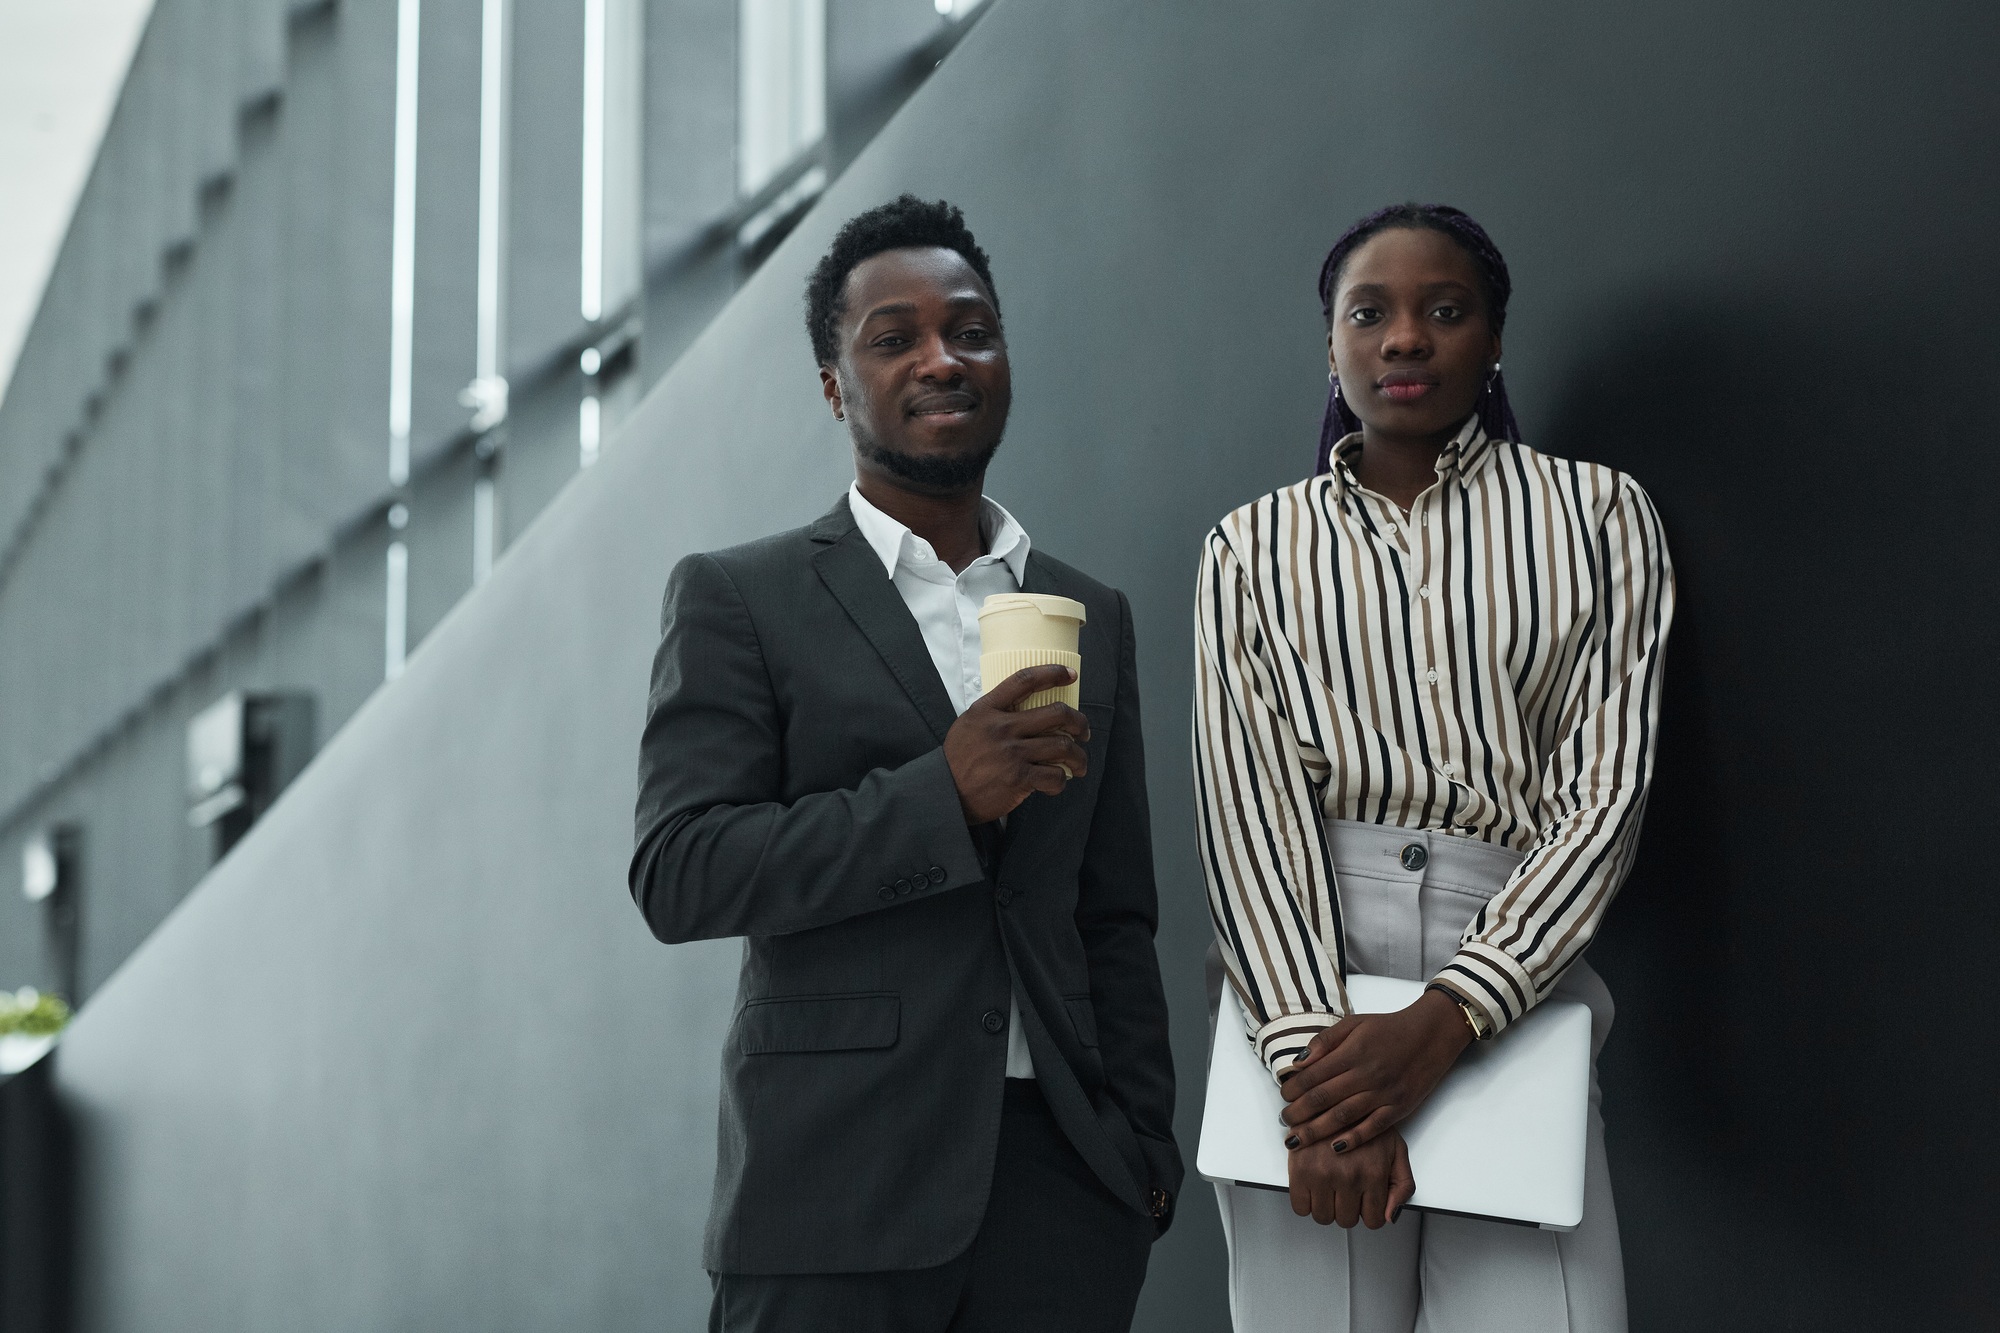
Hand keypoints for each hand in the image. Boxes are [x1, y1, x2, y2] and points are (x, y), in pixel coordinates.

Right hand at [944, 665, 1090, 823]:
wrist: (945, 792)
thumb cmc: (959, 759)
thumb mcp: (969, 724)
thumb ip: (994, 713)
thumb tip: (1026, 707)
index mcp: (987, 709)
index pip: (1024, 680)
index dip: (1052, 673)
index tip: (1070, 675)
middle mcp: (1002, 727)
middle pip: (1056, 714)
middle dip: (1079, 722)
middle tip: (1083, 732)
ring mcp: (1012, 753)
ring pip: (1062, 746)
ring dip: (1078, 756)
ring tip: (1079, 763)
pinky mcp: (1018, 778)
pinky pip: (1054, 776)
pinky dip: (1061, 780)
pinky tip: (1057, 782)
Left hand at [1279, 989, 1471, 1153]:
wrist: (1431, 1035)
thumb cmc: (1389, 1028)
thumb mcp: (1354, 1023)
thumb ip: (1325, 1041)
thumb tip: (1299, 1062)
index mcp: (1353, 1053)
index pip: (1313, 1076)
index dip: (1293, 1089)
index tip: (1283, 1096)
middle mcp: (1367, 1075)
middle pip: (1323, 1099)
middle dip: (1298, 1113)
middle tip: (1284, 1121)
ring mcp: (1384, 1094)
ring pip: (1343, 1117)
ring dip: (1316, 1130)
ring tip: (1298, 1138)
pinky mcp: (1399, 1108)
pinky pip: (1372, 1128)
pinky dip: (1353, 1140)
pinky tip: (1335, 1147)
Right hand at [1287, 1126, 1414, 1228]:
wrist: (1331, 1094)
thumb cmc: (1365, 1120)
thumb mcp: (1397, 1150)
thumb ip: (1403, 1185)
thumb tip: (1390, 1216)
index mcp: (1374, 1173)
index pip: (1373, 1220)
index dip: (1368, 1212)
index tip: (1362, 1201)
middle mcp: (1349, 1177)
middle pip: (1346, 1220)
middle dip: (1347, 1209)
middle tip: (1344, 1190)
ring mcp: (1322, 1174)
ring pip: (1323, 1217)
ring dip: (1326, 1207)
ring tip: (1328, 1187)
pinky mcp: (1299, 1169)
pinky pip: (1300, 1207)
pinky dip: (1305, 1203)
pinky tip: (1312, 1186)